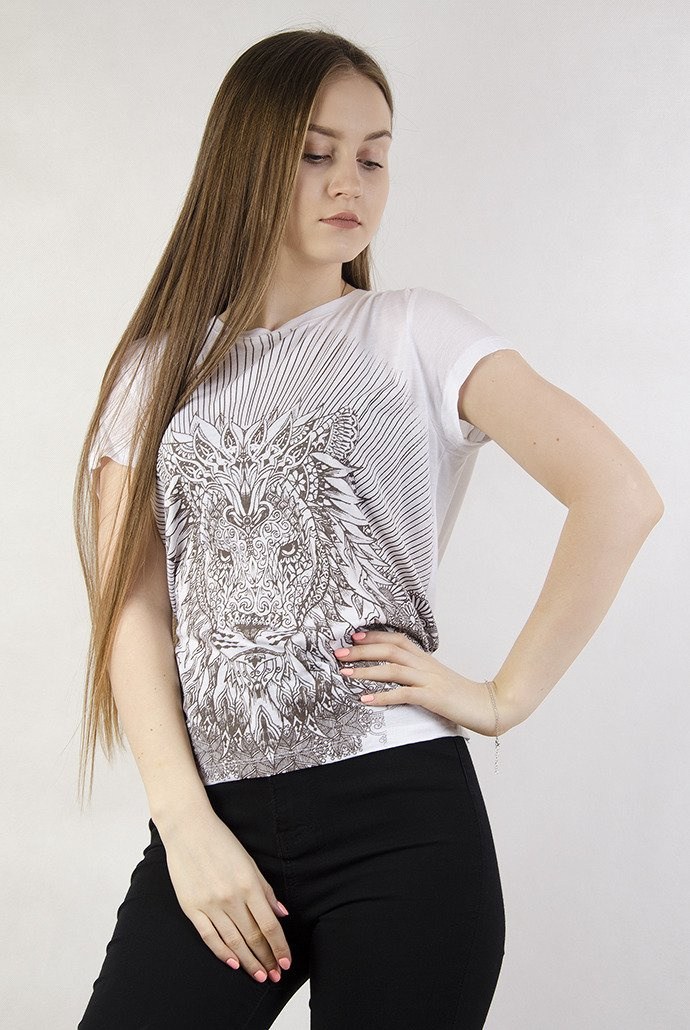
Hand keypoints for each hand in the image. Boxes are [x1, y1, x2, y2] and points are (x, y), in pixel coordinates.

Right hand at [157, 808, 292, 983]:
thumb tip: (281, 913)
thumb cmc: (221, 842)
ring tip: (259, 975)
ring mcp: (209, 904)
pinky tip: (233, 963)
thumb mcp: (249, 862)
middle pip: (253, 936)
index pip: (269, 925)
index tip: (286, 961)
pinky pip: (209, 936)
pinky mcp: (191, 907)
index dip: (279, 947)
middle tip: (276, 974)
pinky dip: (222, 952)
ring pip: (233, 941)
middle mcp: (230, 897)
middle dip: (267, 958)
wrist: (187, 829)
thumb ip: (265, 890)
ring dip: (248, 961)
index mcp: (248, 884)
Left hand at [334, 629, 517, 735]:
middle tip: (339, 653)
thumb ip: (417, 672)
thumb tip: (394, 672)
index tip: (353, 636)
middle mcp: (425, 664)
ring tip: (345, 674)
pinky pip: (403, 694)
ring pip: (392, 669)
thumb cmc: (459, 694)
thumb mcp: (436, 677)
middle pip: (389, 649)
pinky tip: (365, 700)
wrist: (488, 706)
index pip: (396, 639)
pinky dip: (382, 696)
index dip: (374, 636)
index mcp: (425, 658)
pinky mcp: (432, 697)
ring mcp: (429, 680)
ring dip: (366, 670)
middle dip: (362, 650)